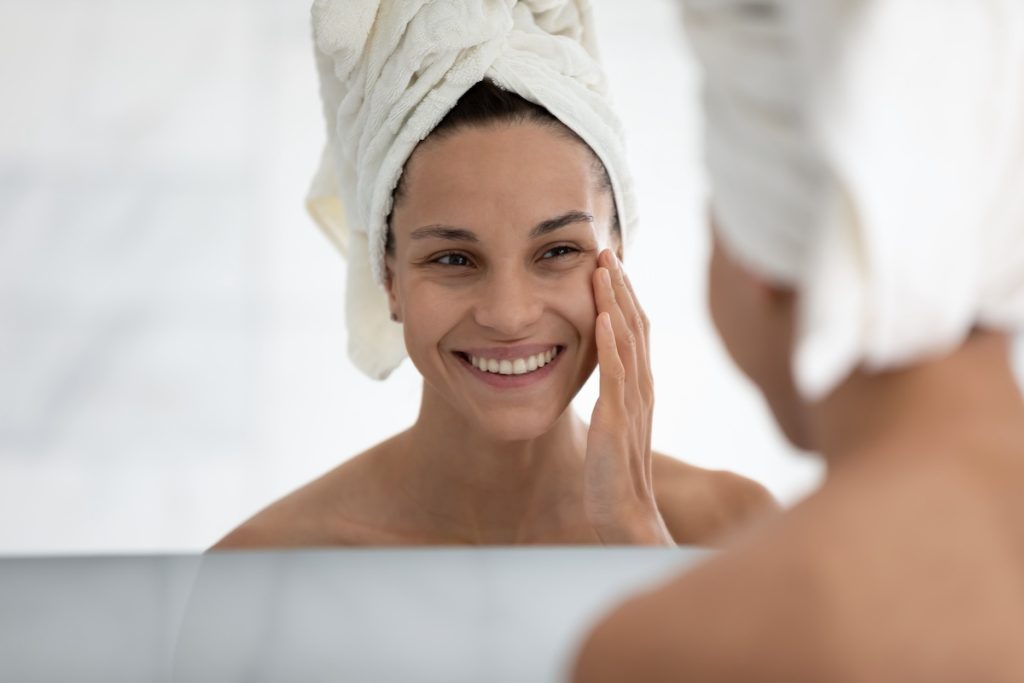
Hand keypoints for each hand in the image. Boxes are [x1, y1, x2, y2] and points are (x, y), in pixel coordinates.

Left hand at [584, 249, 673, 544]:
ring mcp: (632, 402)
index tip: (610, 264)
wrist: (626, 514)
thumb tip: (602, 373)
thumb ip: (613, 394)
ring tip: (603, 269)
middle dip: (621, 286)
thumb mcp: (615, 422)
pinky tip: (603, 317)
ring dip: (616, 302)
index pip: (637, 329)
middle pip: (637, 325)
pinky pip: (616, 375)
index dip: (625, 295)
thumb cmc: (616, 472)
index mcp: (641, 385)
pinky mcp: (616, 420)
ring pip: (628, 340)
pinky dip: (611, 343)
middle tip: (606, 250)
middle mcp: (642, 387)